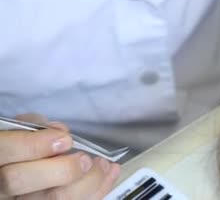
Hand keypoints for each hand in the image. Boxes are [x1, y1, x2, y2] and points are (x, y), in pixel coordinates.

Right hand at [0, 114, 119, 198]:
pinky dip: (97, 189)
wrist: (21, 168)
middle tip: (85, 159)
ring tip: (102, 164)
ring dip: (86, 182)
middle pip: (20, 181)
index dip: (33, 145)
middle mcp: (0, 185)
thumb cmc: (20, 146)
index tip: (65, 138)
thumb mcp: (19, 130)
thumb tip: (60, 131)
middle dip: (61, 169)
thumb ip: (34, 127)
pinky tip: (110, 172)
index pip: (4, 151)